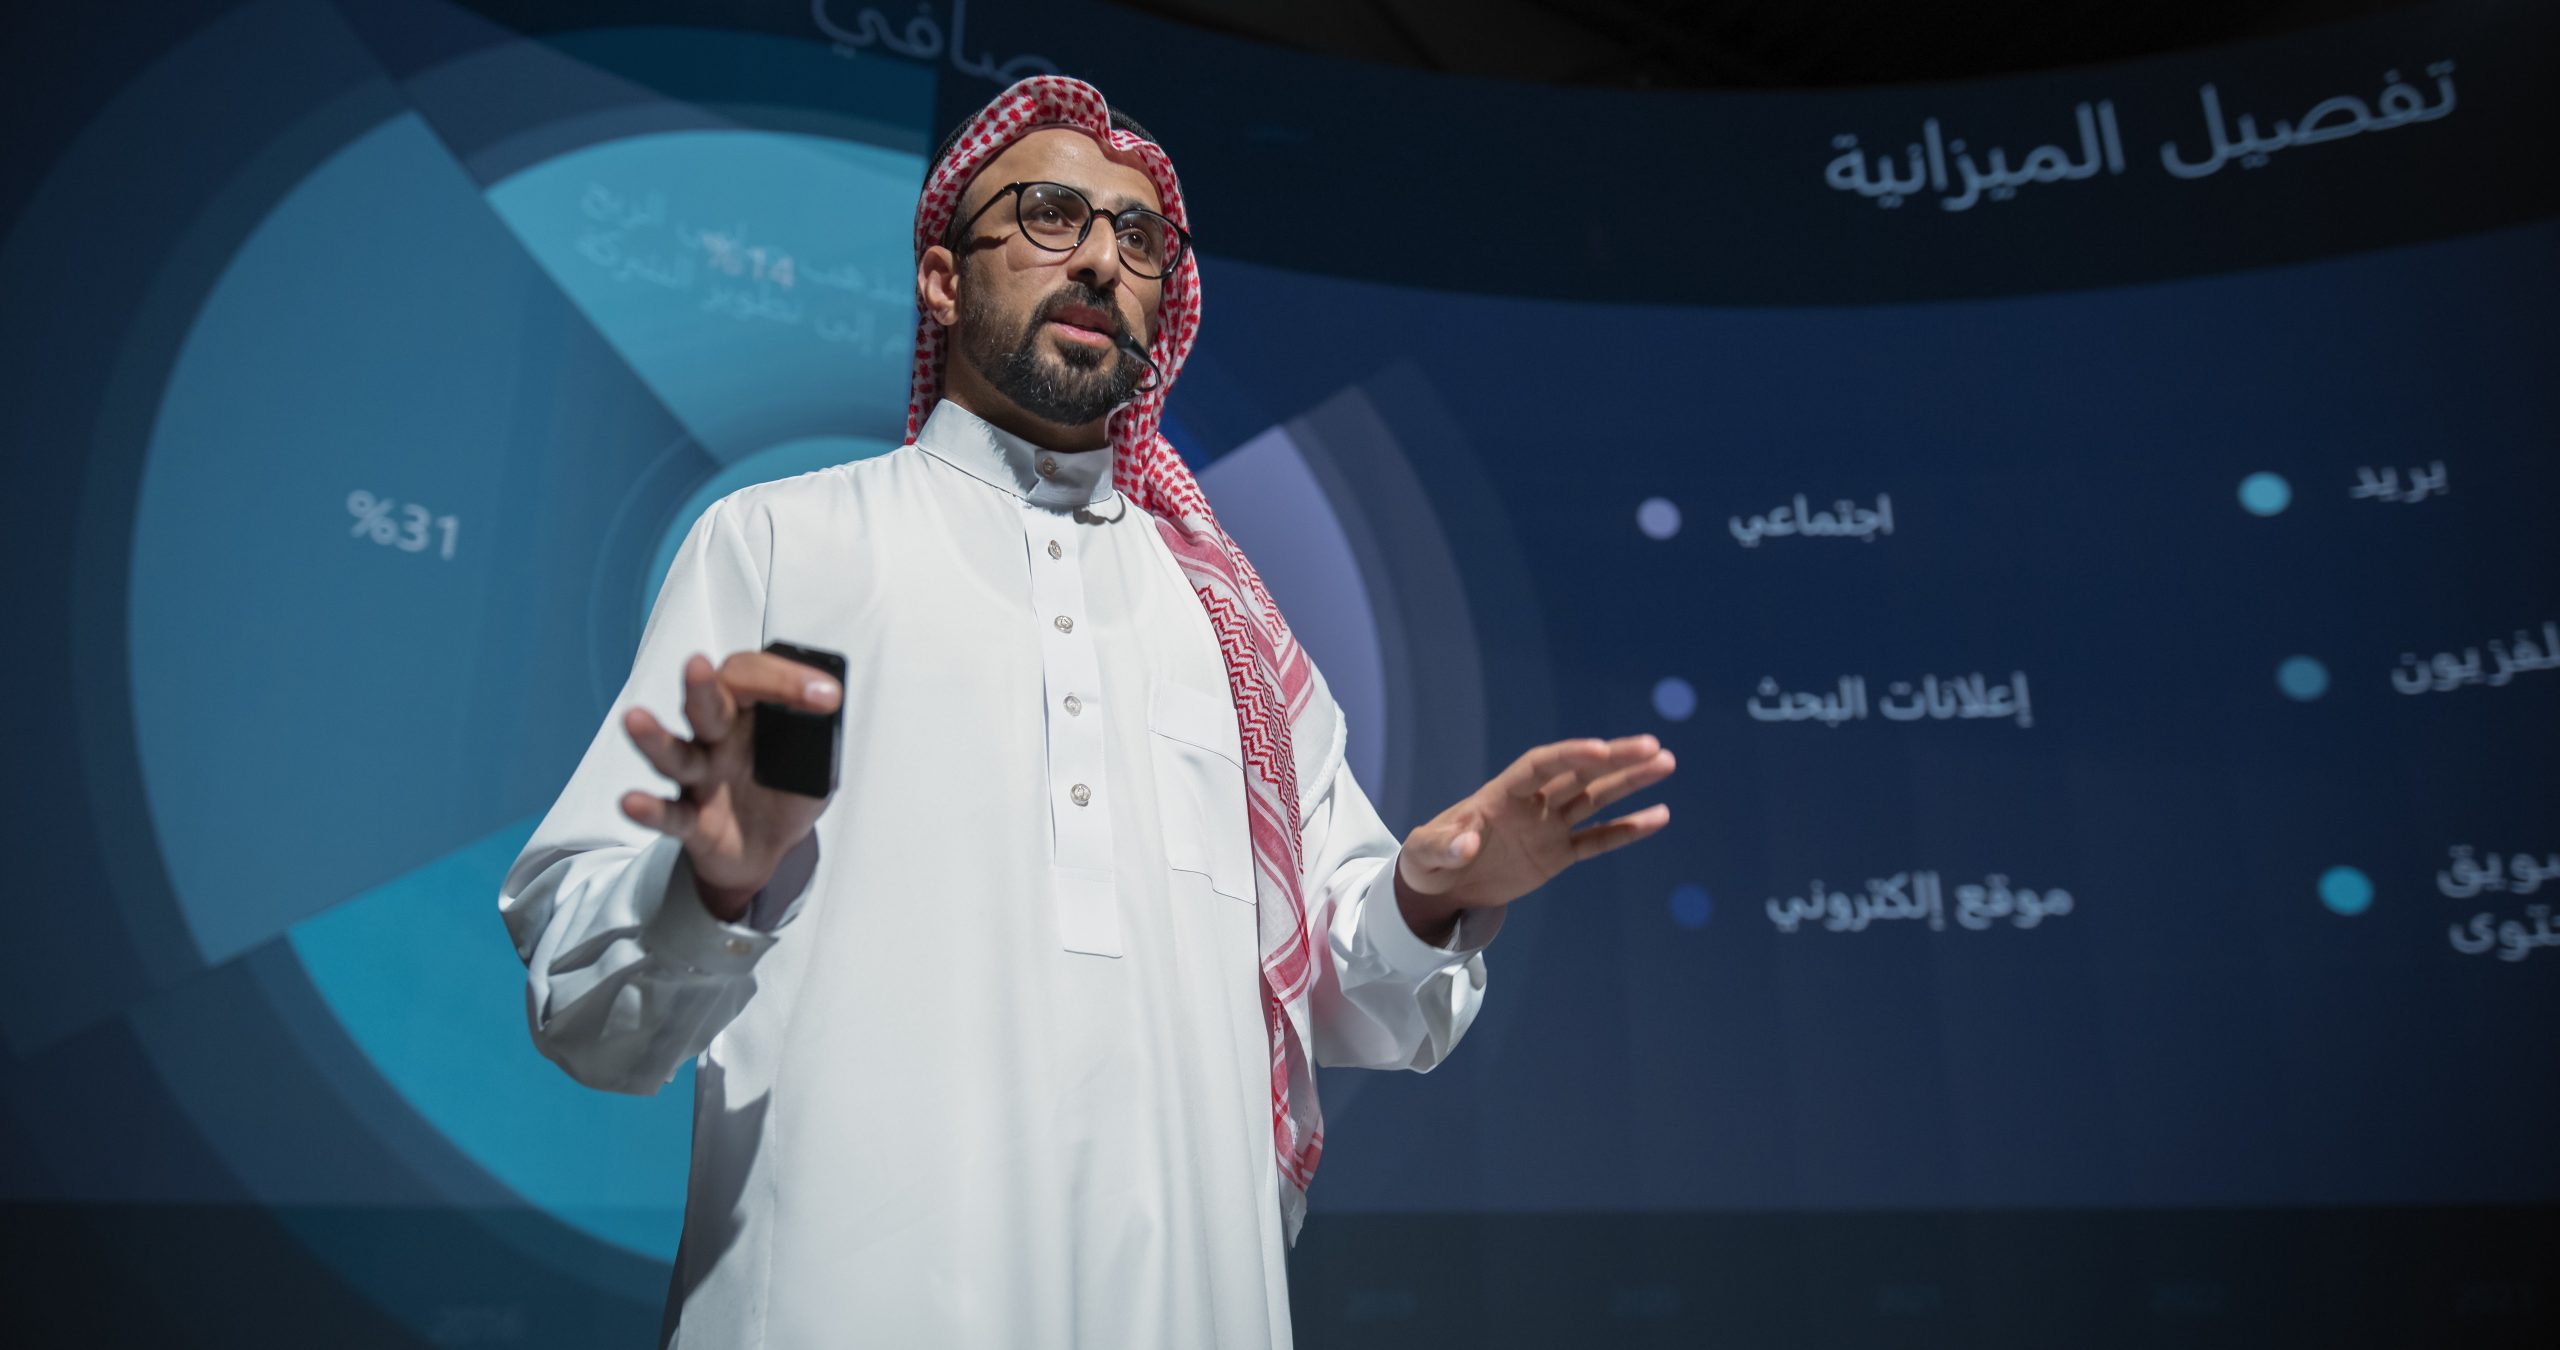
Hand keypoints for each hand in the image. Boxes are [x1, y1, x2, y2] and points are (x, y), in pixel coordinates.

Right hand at [620, 651, 842, 921]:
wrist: (771, 849)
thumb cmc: (785, 791)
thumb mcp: (818, 765)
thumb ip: (820, 740)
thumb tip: (825, 714)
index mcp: (749, 716)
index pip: (752, 679)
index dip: (784, 679)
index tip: (828, 696)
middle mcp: (717, 740)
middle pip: (705, 706)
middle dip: (701, 687)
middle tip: (697, 666)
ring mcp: (700, 780)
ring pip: (675, 754)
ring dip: (656, 738)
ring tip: (635, 718)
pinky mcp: (691, 822)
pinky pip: (669, 815)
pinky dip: (650, 810)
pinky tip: (633, 802)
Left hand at [1396, 734, 1675, 913]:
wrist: (1443, 885)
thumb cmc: (1428, 859)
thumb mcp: (1423, 854)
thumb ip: (1443, 846)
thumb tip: (1467, 843)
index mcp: (1499, 795)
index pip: (1539, 766)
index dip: (1568, 756)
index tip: (1600, 749)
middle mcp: (1531, 804)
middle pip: (1578, 774)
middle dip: (1614, 760)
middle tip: (1653, 747)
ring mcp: (1548, 826)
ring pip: (1595, 798)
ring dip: (1629, 782)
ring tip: (1665, 763)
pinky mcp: (1557, 853)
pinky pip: (1598, 839)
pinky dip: (1628, 829)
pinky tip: (1659, 815)